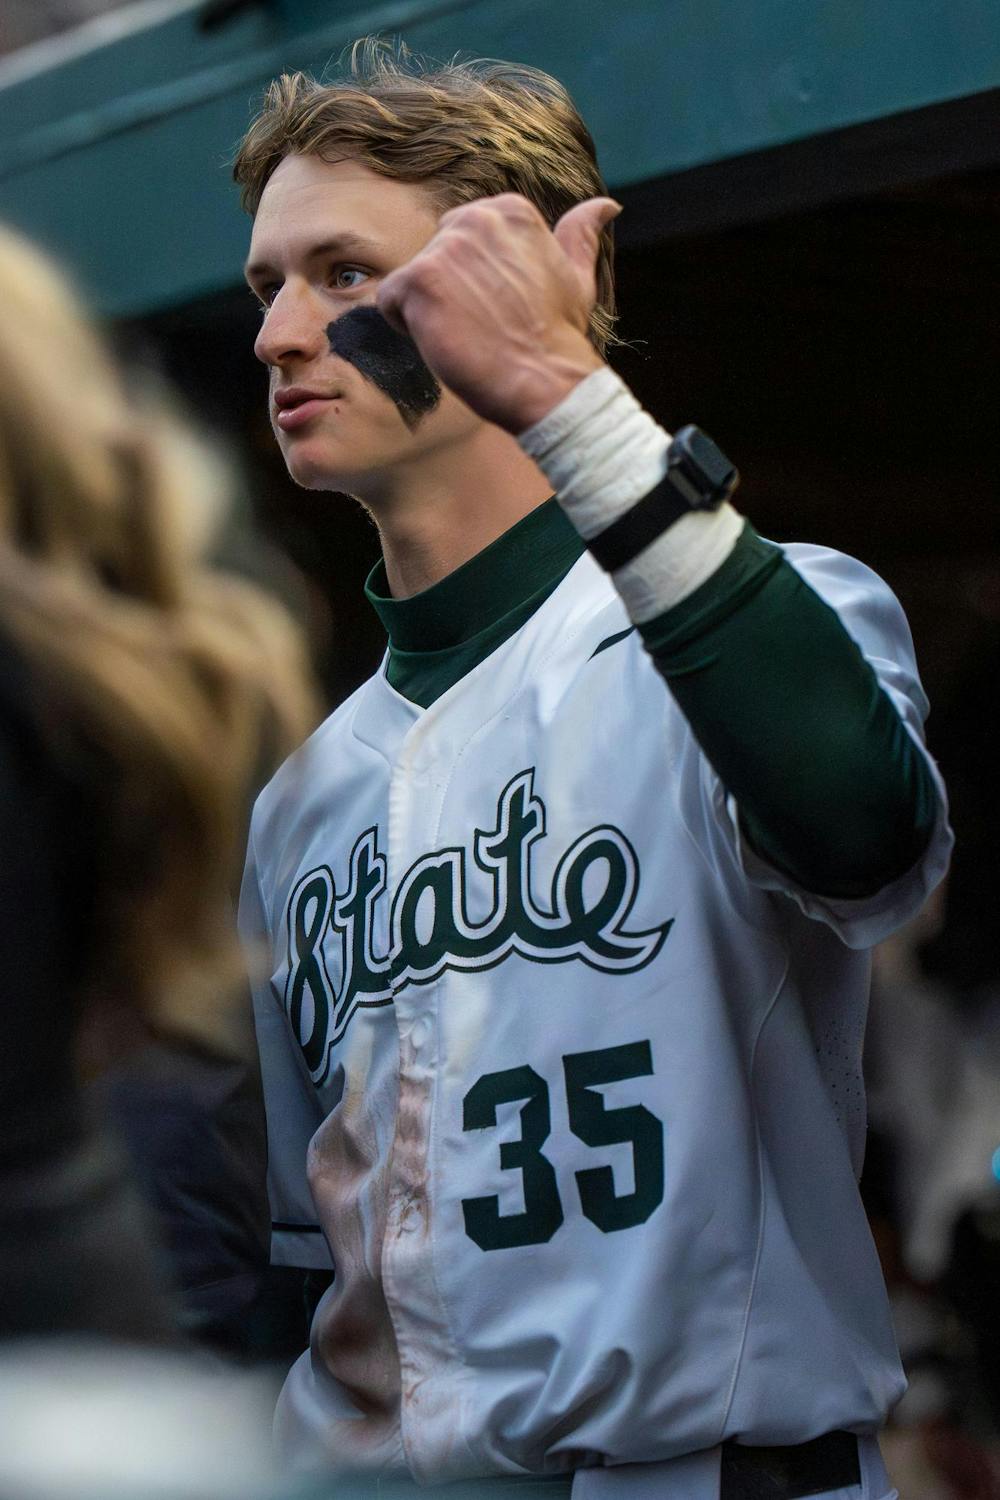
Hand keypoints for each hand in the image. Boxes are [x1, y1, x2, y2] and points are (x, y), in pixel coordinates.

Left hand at [377, 193, 620, 432]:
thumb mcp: (577, 275)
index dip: (472, 280)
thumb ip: (580, 235)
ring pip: (412, 280)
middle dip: (448, 292)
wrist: (545, 380)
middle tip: (481, 325)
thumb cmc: (559, 337)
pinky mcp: (419, 280)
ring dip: (430, 312)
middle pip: (434, 255)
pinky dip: (405, 326)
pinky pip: (389, 300)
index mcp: (510, 211)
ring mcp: (446, 248)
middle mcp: (476, 218)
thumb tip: (607, 205)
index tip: (498, 307)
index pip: (461, 238)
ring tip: (466, 335)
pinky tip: (442, 342)